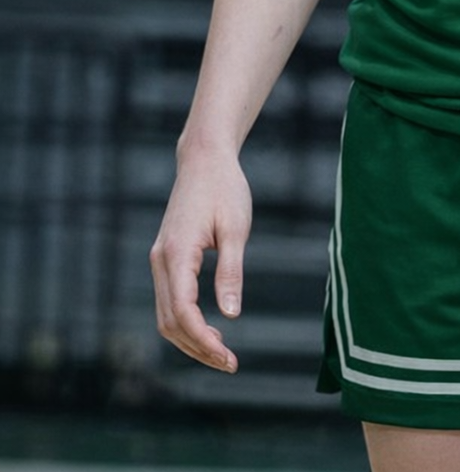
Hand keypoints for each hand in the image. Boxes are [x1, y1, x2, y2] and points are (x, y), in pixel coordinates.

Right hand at [150, 150, 252, 372]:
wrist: (204, 159)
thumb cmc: (225, 189)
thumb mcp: (235, 229)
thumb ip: (231, 271)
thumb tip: (231, 315)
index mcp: (177, 253)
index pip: (183, 312)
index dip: (204, 341)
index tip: (229, 359)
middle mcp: (160, 260)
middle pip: (170, 322)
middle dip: (198, 348)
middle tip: (230, 364)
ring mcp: (159, 259)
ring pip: (166, 315)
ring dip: (190, 340)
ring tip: (222, 353)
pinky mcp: (165, 258)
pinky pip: (169, 300)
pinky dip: (185, 321)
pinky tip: (210, 328)